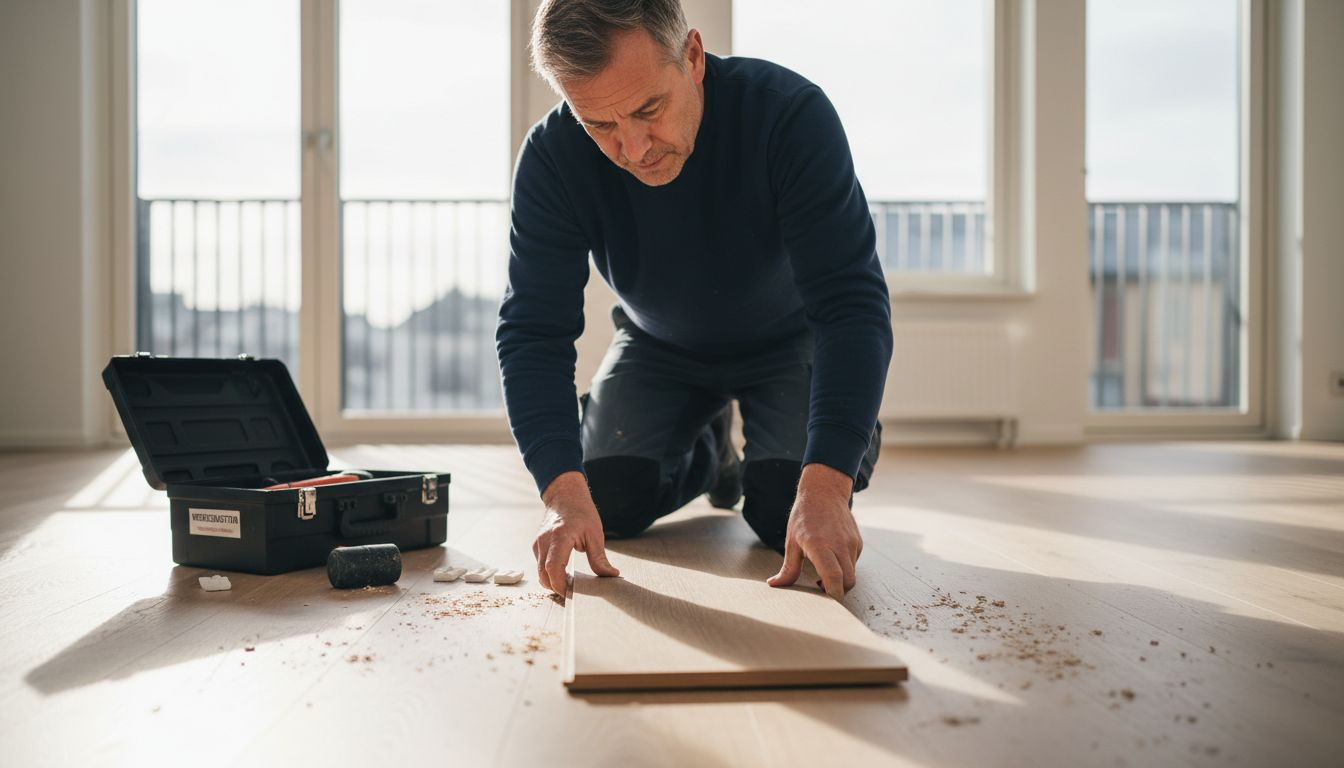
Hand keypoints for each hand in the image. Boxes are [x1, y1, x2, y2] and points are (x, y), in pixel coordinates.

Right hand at [533, 471, 619, 594]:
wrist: (564, 495)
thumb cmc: (581, 512)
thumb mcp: (595, 534)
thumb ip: (600, 558)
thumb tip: (611, 575)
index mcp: (560, 537)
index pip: (553, 568)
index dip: (560, 585)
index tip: (571, 594)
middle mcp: (545, 541)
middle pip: (543, 575)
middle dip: (555, 588)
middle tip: (572, 594)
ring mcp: (538, 543)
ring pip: (540, 572)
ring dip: (552, 582)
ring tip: (569, 584)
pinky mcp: (536, 545)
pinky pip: (540, 565)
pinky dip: (549, 574)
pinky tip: (563, 574)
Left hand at [767, 463, 862, 599]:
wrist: (824, 492)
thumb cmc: (804, 516)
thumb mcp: (791, 541)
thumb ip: (788, 568)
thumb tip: (774, 585)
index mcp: (820, 545)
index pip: (834, 576)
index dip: (833, 593)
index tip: (825, 599)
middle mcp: (839, 545)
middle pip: (848, 581)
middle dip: (838, 591)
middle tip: (821, 588)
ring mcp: (851, 543)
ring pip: (852, 573)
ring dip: (841, 579)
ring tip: (824, 571)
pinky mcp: (858, 542)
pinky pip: (854, 563)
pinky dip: (845, 567)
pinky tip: (832, 557)